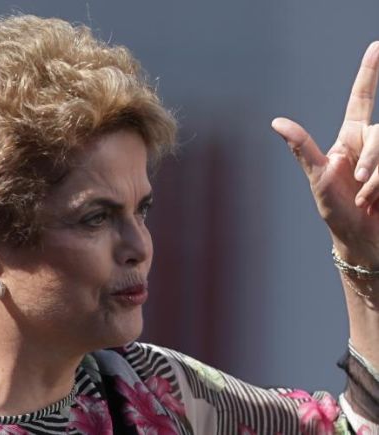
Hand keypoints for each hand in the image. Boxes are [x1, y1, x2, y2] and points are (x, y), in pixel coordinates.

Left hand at [272, 42, 378, 265]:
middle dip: (373, 161)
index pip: (360, 100)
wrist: (361, 239)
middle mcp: (371, 144)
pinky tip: (378, 201)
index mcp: (349, 140)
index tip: (376, 46)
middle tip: (360, 185)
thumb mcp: (318, 178)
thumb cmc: (336, 210)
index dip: (369, 73)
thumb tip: (276, 121)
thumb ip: (303, 148)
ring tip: (369, 198)